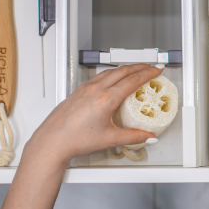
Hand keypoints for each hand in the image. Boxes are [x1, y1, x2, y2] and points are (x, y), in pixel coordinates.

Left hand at [25, 64, 162, 164]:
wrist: (52, 142)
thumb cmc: (75, 140)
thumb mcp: (110, 139)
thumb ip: (134, 137)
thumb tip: (149, 137)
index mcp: (106, 99)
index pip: (133, 80)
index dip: (148, 73)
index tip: (156, 70)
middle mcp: (96, 89)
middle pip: (123, 71)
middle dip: (140, 67)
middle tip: (151, 67)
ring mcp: (86, 88)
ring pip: (110, 71)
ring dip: (126, 68)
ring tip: (135, 70)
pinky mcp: (79, 90)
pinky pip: (99, 76)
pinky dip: (112, 73)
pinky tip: (113, 78)